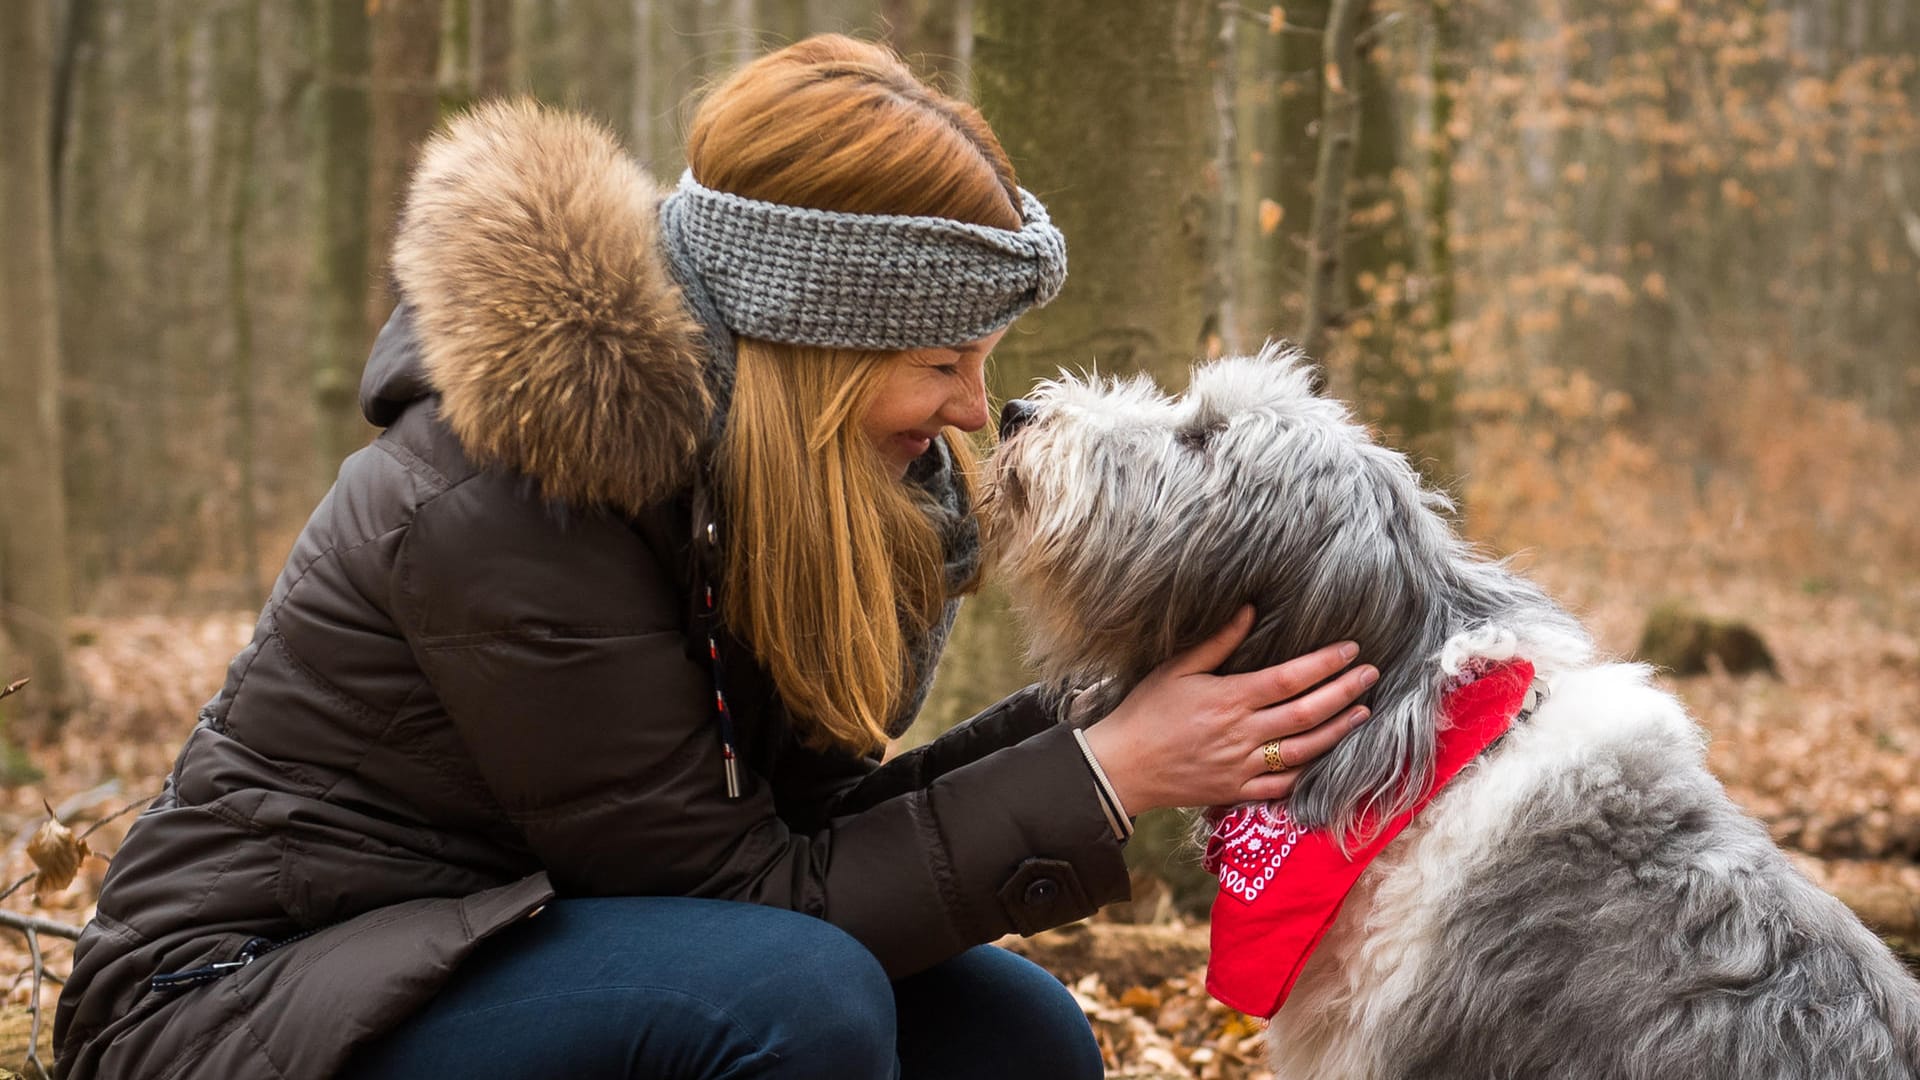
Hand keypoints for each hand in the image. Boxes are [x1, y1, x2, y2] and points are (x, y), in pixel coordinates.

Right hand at [1079, 606, 1375, 813]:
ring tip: (1363, 712)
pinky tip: (1329, 758)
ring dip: (1337, 730)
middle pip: (1306, 713)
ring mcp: (1242, 766)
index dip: (1325, 664)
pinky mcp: (1236, 791)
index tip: (1351, 649)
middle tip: (1370, 675)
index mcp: (1229, 698)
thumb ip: (1218, 642)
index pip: (1290, 678)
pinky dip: (1310, 774)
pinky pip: (1282, 786)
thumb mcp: (1176, 669)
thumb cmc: (1145, 712)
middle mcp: (1242, 734)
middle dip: (1344, 692)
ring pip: (1304, 750)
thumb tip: (1249, 610)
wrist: (1120, 767)